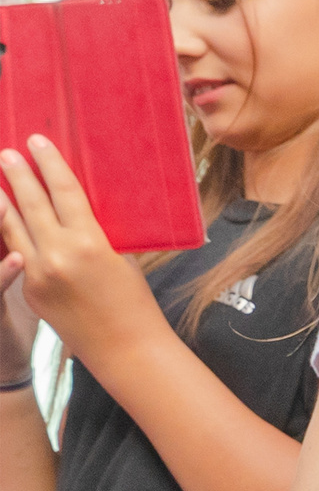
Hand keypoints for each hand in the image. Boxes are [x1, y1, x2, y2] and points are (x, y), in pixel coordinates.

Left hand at [0, 137, 168, 367]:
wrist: (124, 348)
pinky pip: (15, 253)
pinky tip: (7, 220)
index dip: (49, 164)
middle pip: (31, 204)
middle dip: (17, 175)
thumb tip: (74, 210)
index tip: (38, 142)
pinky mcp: (28, 290)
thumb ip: (95, 233)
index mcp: (90, 243)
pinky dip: (10, 233)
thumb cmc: (134, 301)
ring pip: (11, 227)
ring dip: (2, 201)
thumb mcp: (122, 257)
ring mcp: (37, 274)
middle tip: (6, 153)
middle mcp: (58, 255)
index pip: (64, 192)